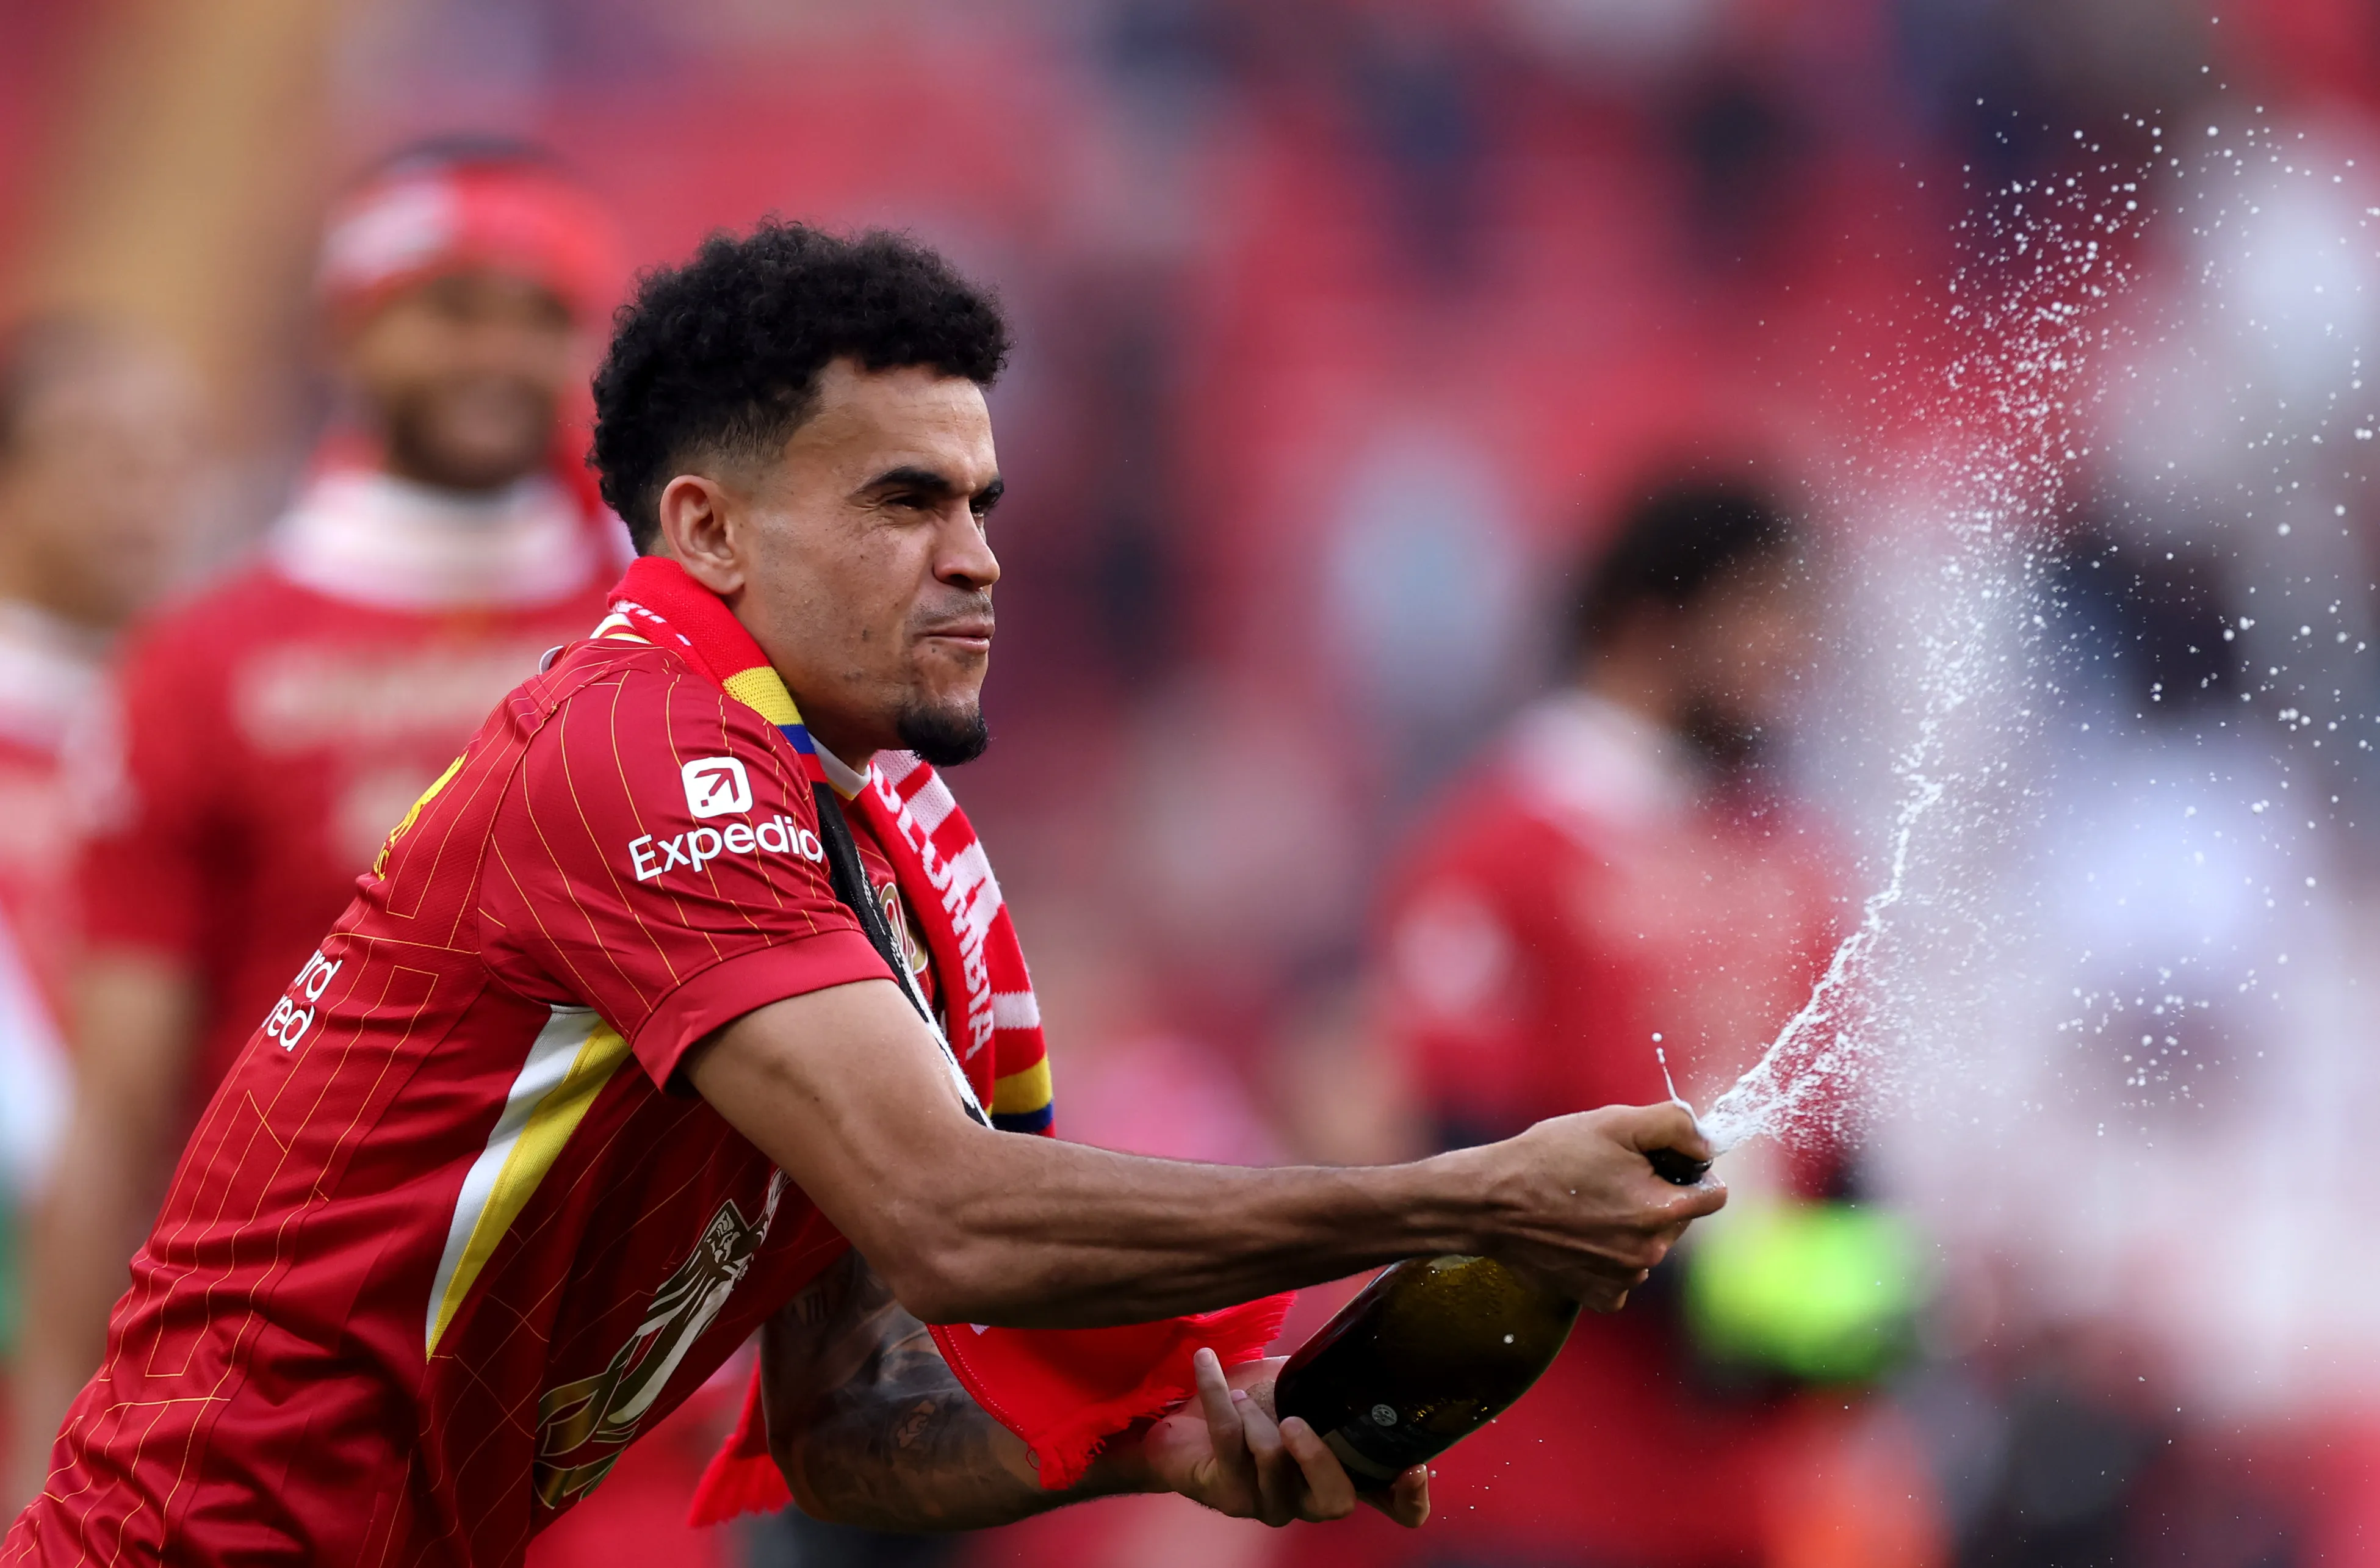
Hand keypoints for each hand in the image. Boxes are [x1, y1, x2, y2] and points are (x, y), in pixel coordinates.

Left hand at [1139, 1349, 1428, 1527]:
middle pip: (1336, 1501)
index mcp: (1339, 1474)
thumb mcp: (1299, 1389)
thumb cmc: (1250, 1404)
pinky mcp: (1228, 1494)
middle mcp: (1310, 1500)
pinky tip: (1207, 1362)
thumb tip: (1362, 1343)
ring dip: (1253, 1414)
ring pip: (1275, 1462)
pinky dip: (1215, 1391)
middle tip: (1293, 1420)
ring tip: (1240, 1395)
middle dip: (1317, 1457)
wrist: (1181, 1424)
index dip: (1409, 1499)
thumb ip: (1331, 1385)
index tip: (1413, 1467)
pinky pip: (1229, 1440)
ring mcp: (1270, 1503)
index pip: (1393, 1509)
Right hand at [1475, 1101, 1726, 1311]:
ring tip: (1587, 1204)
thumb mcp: (1614, 1122)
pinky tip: (1579, 1236)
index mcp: (1663, 1211)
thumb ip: (1675, 1125)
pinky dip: (1607, 1257)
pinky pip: (1622, 1275)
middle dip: (1655, 1197)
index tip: (1655, 1162)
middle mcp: (1650, 1253)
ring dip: (1630, 1227)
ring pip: (1649, 1246)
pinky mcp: (1598, 1296)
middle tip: (1610, 1178)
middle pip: (1678, 1220)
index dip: (1687, 1170)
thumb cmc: (1550, 1158)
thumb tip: (1706, 1144)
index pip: (1713, 1194)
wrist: (1490, 1203)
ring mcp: (1624, 1280)